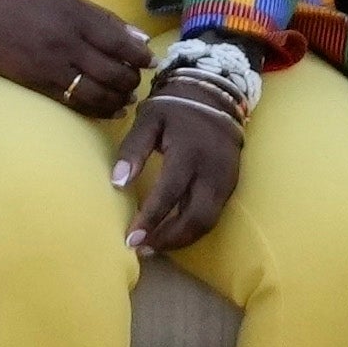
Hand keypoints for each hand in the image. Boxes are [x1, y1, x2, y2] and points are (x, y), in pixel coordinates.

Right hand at [0, 0, 153, 114]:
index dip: (141, 57)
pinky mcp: (41, 86)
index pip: (122, 43)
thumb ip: (103, 18)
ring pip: (101, 93)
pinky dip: (101, 110)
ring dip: (121, 98)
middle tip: (135, 78)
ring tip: (126, 96)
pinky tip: (112, 109)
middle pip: (116, 72)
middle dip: (133, 79)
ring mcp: (54, 68)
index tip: (149, 61)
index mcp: (76, 17)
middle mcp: (68, 44)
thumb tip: (140, 40)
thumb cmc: (22, 4)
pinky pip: (80, 104)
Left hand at [123, 83, 248, 256]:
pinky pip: (214, 216)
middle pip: (195, 217)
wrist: (214, 97)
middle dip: (168, 238)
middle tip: (141, 248)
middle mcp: (212, 172)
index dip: (151, 219)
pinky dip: (193, 230)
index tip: (131, 237)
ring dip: (181, 239)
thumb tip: (116, 183)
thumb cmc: (174, 109)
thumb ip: (133, 150)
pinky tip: (172, 235)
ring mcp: (226, 181)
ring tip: (153, 247)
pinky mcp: (231, 186)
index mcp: (189, 153)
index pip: (170, 193)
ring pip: (207, 222)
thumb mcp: (148, 119)